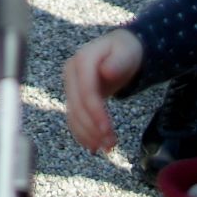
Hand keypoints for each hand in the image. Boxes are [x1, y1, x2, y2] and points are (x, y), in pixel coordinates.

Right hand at [62, 30, 143, 152]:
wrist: (119, 49)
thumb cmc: (125, 51)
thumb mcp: (126, 53)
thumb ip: (118, 62)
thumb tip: (106, 72)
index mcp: (82, 60)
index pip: (86, 91)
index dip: (95, 112)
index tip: (108, 130)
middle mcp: (71, 72)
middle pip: (77, 106)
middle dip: (93, 128)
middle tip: (111, 145)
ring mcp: (70, 85)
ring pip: (73, 115)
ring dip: (88, 134)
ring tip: (108, 148)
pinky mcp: (73, 96)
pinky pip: (73, 117)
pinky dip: (82, 133)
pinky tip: (93, 146)